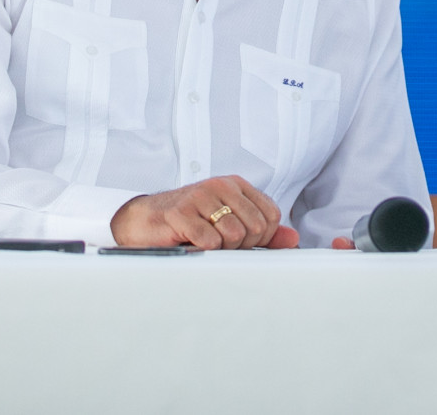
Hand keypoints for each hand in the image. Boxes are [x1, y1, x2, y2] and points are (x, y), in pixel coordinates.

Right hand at [110, 175, 300, 248]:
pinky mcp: (181, 213)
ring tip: (204, 243)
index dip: (262, 238)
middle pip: (256, 227)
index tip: (242, 242)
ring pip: (235, 234)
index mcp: (235, 185)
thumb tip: (293, 239)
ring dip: (222, 249)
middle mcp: (220, 186)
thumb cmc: (188, 224)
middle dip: (242, 245)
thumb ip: (262, 233)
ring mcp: (200, 197)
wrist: (143, 221)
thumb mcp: (228, 223)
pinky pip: (210, 241)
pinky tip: (192, 243)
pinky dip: (204, 250)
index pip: (271, 215)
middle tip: (219, 244)